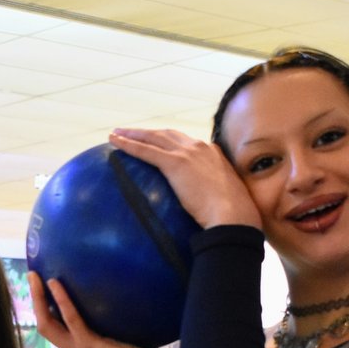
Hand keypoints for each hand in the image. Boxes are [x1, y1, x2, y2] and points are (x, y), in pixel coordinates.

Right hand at [29, 272, 167, 347]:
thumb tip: (119, 300)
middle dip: (34, 299)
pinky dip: (61, 300)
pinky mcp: (88, 345)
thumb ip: (111, 325)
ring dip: (38, 298)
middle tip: (31, 276)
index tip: (40, 287)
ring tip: (34, 276)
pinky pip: (70, 319)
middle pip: (43, 323)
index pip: (53, 327)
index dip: (44, 308)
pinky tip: (54, 284)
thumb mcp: (117, 341)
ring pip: (47, 322)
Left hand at [109, 128, 260, 230]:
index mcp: (212, 153)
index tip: (157, 142)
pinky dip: (129, 145)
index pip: (185, 141)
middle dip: (147, 132)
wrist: (233, 216)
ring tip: (117, 133)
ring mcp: (188, 153)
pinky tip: (115, 142)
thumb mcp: (224, 197)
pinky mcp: (176, 164)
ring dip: (133, 134)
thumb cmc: (231, 215)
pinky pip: (147, 150)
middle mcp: (200, 148)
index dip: (168, 140)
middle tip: (130, 132)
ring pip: (154, 138)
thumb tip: (206, 207)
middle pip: (167, 134)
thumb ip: (213, 193)